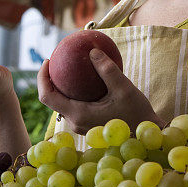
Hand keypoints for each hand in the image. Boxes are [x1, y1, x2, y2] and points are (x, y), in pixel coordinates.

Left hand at [37, 48, 161, 133]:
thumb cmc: (137, 114)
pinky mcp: (87, 125)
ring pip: (62, 103)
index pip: (47, 97)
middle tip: (58, 59)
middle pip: (52, 100)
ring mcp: (81, 126)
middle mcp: (75, 123)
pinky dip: (73, 92)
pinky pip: (74, 106)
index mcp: (78, 115)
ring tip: (68, 66)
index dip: (41, 78)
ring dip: (61, 86)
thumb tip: (92, 51)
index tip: (47, 60)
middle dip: (50, 79)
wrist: (146, 135)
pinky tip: (83, 78)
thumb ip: (107, 70)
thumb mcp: (124, 88)